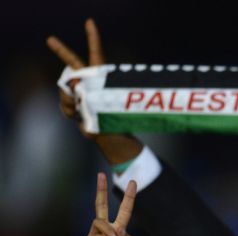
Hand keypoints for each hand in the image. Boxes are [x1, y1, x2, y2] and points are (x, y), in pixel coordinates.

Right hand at [47, 19, 103, 137]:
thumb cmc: (113, 118)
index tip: (89, 22)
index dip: (93, 38)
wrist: (107, 135)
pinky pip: (63, 102)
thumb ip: (87, 91)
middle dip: (61, 51)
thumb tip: (70, 86)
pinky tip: (78, 115)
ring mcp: (79, 91)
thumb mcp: (103, 102)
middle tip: (50, 39)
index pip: (97, 53)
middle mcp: (88, 81)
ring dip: (71, 100)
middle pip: (72, 63)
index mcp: (101, 76)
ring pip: (64, 88)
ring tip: (83, 108)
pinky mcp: (72, 103)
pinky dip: (69, 111)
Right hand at [80, 173, 135, 235]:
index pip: (124, 212)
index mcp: (119, 235)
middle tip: (101, 174)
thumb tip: (120, 229)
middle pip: (101, 207)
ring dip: (110, 231)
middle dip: (101, 191)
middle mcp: (106, 233)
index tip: (133, 182)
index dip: (128, 198)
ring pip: (100, 222)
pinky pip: (95, 235)